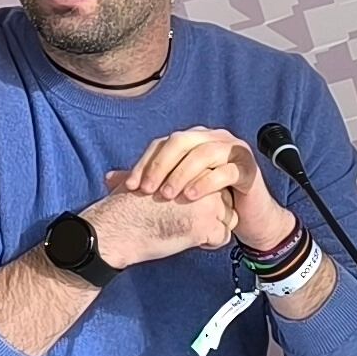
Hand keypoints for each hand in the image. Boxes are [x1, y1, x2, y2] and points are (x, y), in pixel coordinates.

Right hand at [80, 183, 233, 270]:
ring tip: (186, 229)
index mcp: (192, 165)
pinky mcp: (207, 225)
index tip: (186, 205)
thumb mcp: (150, 175)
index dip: (204, 196)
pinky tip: (188, 239)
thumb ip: (170, 171)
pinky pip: (223, 237)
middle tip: (185, 219)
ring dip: (212, 228)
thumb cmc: (127, 205)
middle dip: (212, 212)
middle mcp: (204, 180)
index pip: (216, 180)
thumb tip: (174, 173)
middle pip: (227, 199)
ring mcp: (208, 203)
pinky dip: (209, 243)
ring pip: (228, 218)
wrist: (118, 227)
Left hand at [115, 128, 294, 256]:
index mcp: (192, 140)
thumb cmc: (209, 202)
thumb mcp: (176, 192)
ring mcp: (232, 150)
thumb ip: (147, 182)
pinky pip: (225, 170)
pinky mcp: (247, 167)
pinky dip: (206, 182)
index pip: (162, 144)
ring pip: (203, 153)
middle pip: (180, 141)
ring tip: (169, 195)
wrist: (246, 217)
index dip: (144, 163)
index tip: (130, 187)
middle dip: (161, 166)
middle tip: (147, 191)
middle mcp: (211, 138)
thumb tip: (109, 179)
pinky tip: (192, 197)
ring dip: (182, 173)